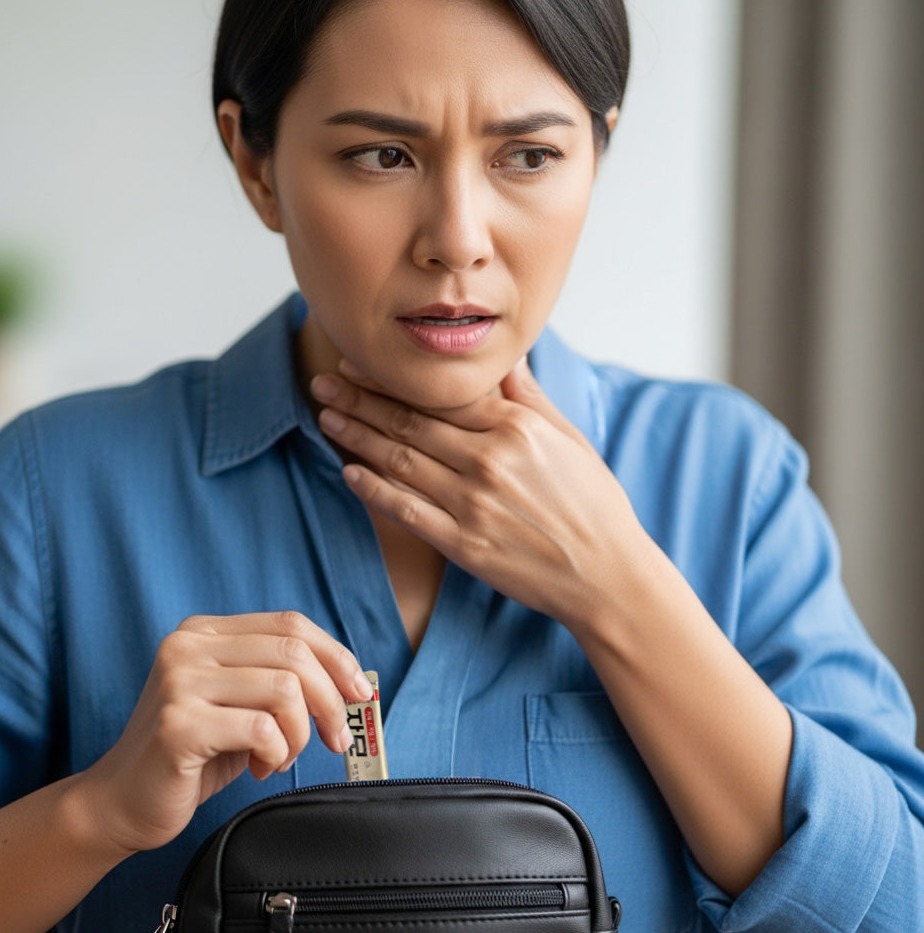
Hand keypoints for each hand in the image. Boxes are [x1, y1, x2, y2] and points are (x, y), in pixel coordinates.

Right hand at [80, 612, 371, 855]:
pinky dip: (276, 753)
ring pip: (284, 691)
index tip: (360, 692)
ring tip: (281, 757)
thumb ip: (283, 681)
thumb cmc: (193, 754)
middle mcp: (188, 646)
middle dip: (330, 700)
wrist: (121, 803)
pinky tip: (259, 768)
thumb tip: (352, 682)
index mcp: (205, 631)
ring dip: (299, 734)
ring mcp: (179, 682)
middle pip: (293, 653)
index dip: (336, 656)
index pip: (290, 623)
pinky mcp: (177, 724)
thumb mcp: (242, 704)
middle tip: (335, 739)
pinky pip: (261, 729)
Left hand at [311, 358, 650, 630]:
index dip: (392, 378)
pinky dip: (375, 490)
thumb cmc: (593, 505)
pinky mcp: (465, 544)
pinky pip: (407, 511)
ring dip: (358, 437)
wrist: (608, 575)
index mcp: (517, 427)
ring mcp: (474, 504)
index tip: (359, 364)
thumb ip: (529, 397)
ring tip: (326, 416)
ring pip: (401, 461)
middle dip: (360, 400)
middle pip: (410, 422)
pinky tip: (349, 473)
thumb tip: (506, 357)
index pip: (440, 392)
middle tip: (323, 381)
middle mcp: (490, 460)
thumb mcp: (569, 439)